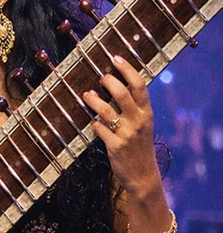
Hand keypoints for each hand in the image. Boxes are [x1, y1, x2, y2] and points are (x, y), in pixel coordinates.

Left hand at [84, 55, 159, 193]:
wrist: (142, 174)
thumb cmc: (139, 145)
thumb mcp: (142, 124)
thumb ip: (133, 107)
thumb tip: (114, 86)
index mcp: (147, 113)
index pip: (140, 85)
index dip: (127, 69)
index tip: (115, 57)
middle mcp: (139, 121)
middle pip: (122, 93)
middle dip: (109, 81)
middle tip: (100, 77)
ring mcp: (127, 133)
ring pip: (107, 110)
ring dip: (93, 100)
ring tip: (86, 95)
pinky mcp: (115, 146)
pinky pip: (99, 128)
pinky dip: (94, 124)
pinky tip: (93, 124)